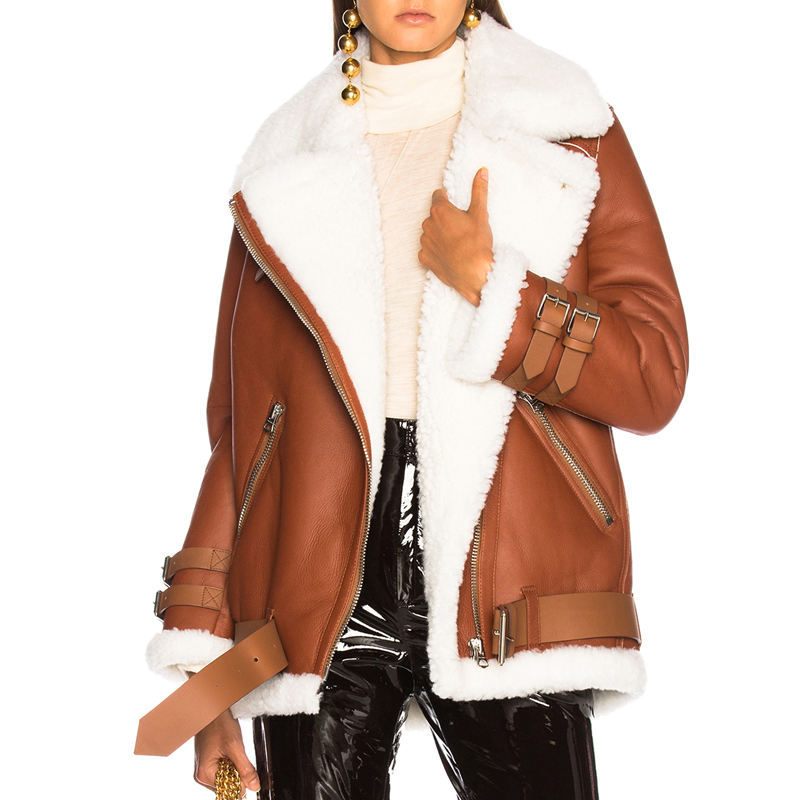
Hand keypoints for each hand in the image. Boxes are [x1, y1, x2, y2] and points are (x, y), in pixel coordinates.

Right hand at [194, 708, 259, 796]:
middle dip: (238, 772)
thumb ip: (245, 769)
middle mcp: (203, 774)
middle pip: (228, 784)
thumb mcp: (235, 746)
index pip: (229, 789)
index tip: (249, 769)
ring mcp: (206, 768)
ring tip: (234, 750)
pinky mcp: (210, 761)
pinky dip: (232, 761)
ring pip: (228, 776)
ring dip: (236, 766)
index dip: (242, 780)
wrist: (213, 708)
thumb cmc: (219, 723)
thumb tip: (254, 787)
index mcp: (205, 774)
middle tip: (239, 754)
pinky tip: (232, 750)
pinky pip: (225, 768)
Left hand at [418, 166, 493, 306]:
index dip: (447, 199)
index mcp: (440, 211)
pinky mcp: (424, 258)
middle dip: (445, 219)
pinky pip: (427, 249)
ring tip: (456, 242)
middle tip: (461, 227)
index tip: (454, 205)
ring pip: (430, 232)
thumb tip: (482, 171)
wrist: (473, 274)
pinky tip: (449, 254)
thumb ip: (479, 190)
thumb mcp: (480, 214)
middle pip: (434, 215)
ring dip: (439, 234)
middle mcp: (427, 224)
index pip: (438, 196)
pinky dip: (436, 250)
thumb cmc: (477, 244)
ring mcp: (424, 242)